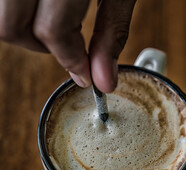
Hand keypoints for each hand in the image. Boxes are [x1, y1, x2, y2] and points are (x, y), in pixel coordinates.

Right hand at [0, 0, 135, 92]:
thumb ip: (111, 33)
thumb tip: (105, 82)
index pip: (53, 31)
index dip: (71, 60)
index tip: (86, 76)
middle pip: (10, 26)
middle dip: (38, 48)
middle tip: (67, 51)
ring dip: (23, 30)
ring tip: (55, 28)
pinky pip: (1, 2)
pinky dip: (19, 14)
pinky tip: (46, 10)